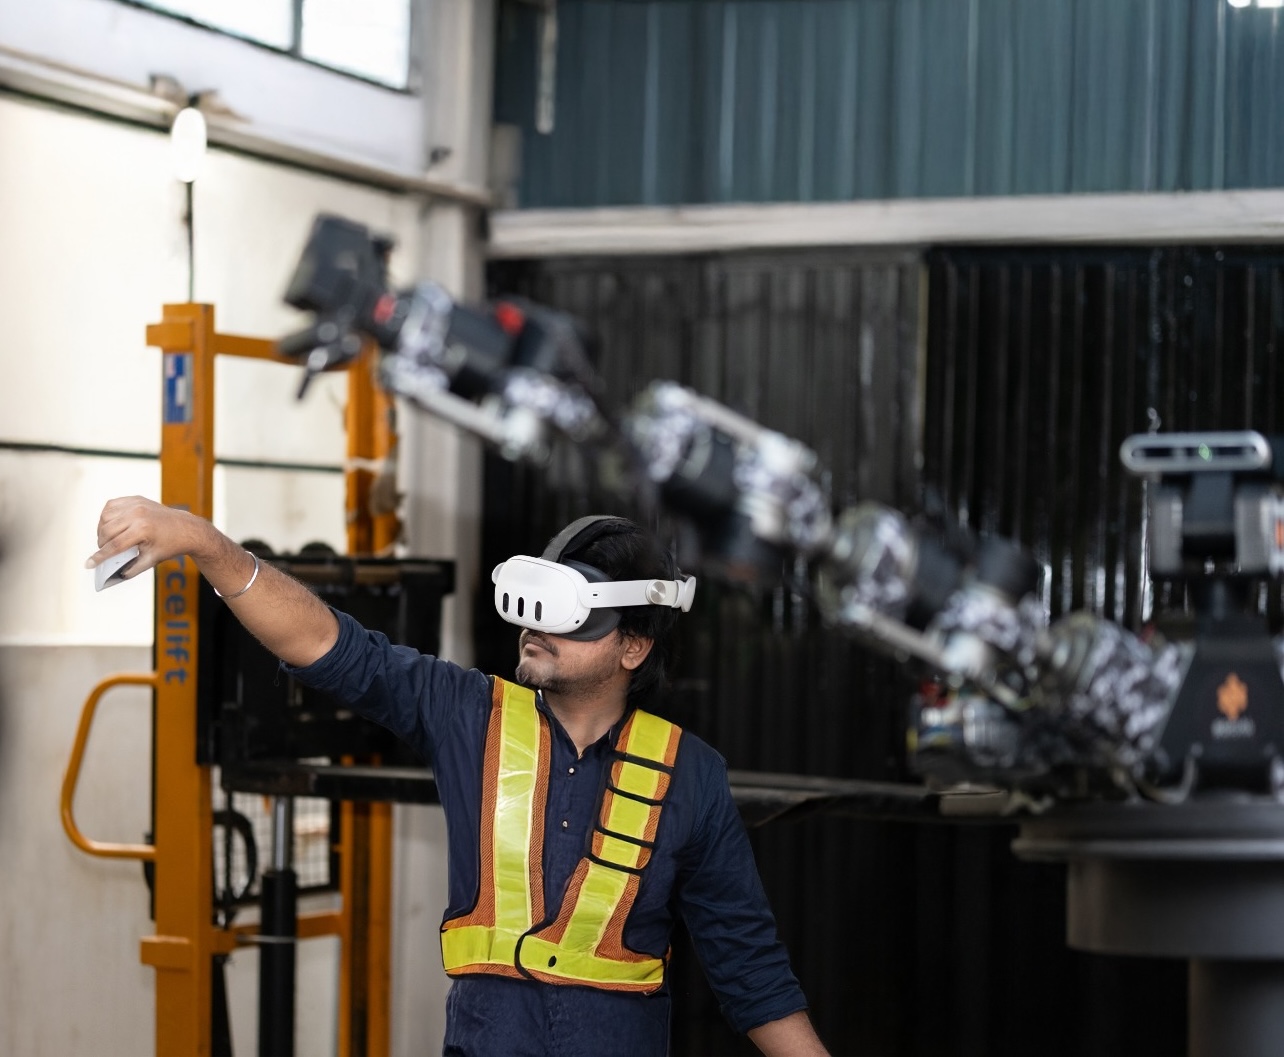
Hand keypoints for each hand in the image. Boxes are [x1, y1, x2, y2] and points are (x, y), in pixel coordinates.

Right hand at [84, 496, 214, 580]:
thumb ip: (131, 569)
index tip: (88, 564)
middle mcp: (138, 514)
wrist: (186, 529)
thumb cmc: (170, 545)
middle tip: (105, 551)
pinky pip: (111, 506)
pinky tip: (113, 525)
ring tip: (109, 539)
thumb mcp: (151, 560)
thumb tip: (114, 576)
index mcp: (142, 530)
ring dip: (103, 530)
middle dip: (102, 544)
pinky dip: (107, 516)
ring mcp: (136, 504)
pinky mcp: (136, 499)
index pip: (114, 546)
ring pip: (105, 517)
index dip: (99, 557)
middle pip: (106, 531)